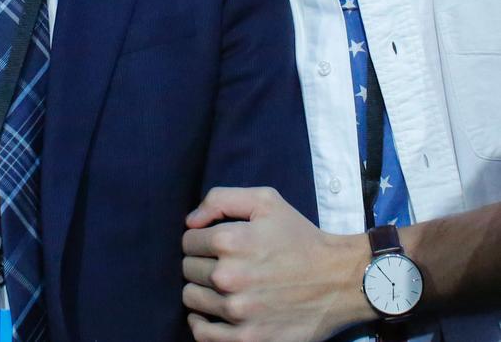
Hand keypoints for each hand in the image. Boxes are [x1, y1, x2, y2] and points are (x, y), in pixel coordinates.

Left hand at [182, 187, 372, 341]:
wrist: (339, 280)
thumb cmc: (300, 237)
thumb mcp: (266, 201)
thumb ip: (220, 199)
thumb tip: (190, 222)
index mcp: (230, 240)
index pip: (188, 241)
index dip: (200, 238)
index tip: (215, 243)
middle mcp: (228, 276)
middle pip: (188, 269)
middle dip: (201, 263)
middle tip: (223, 264)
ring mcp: (237, 312)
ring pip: (192, 299)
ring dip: (202, 291)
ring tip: (222, 286)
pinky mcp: (247, 339)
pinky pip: (202, 335)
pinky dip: (201, 324)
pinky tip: (212, 314)